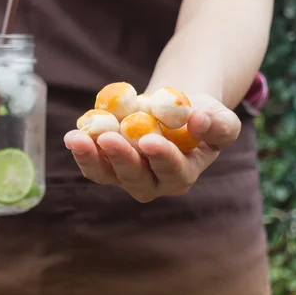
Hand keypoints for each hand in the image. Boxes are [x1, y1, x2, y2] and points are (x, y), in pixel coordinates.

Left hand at [63, 94, 241, 202]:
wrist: (174, 112)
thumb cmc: (200, 117)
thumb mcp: (221, 118)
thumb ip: (218, 124)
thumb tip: (198, 119)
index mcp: (182, 175)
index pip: (172, 170)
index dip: (161, 157)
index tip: (149, 140)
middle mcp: (153, 183)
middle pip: (135, 178)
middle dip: (121, 158)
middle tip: (108, 138)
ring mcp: (126, 176)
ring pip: (106, 174)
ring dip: (90, 158)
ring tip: (76, 138)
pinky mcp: (108, 165)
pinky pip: (92, 163)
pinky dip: (82, 150)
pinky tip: (74, 134)